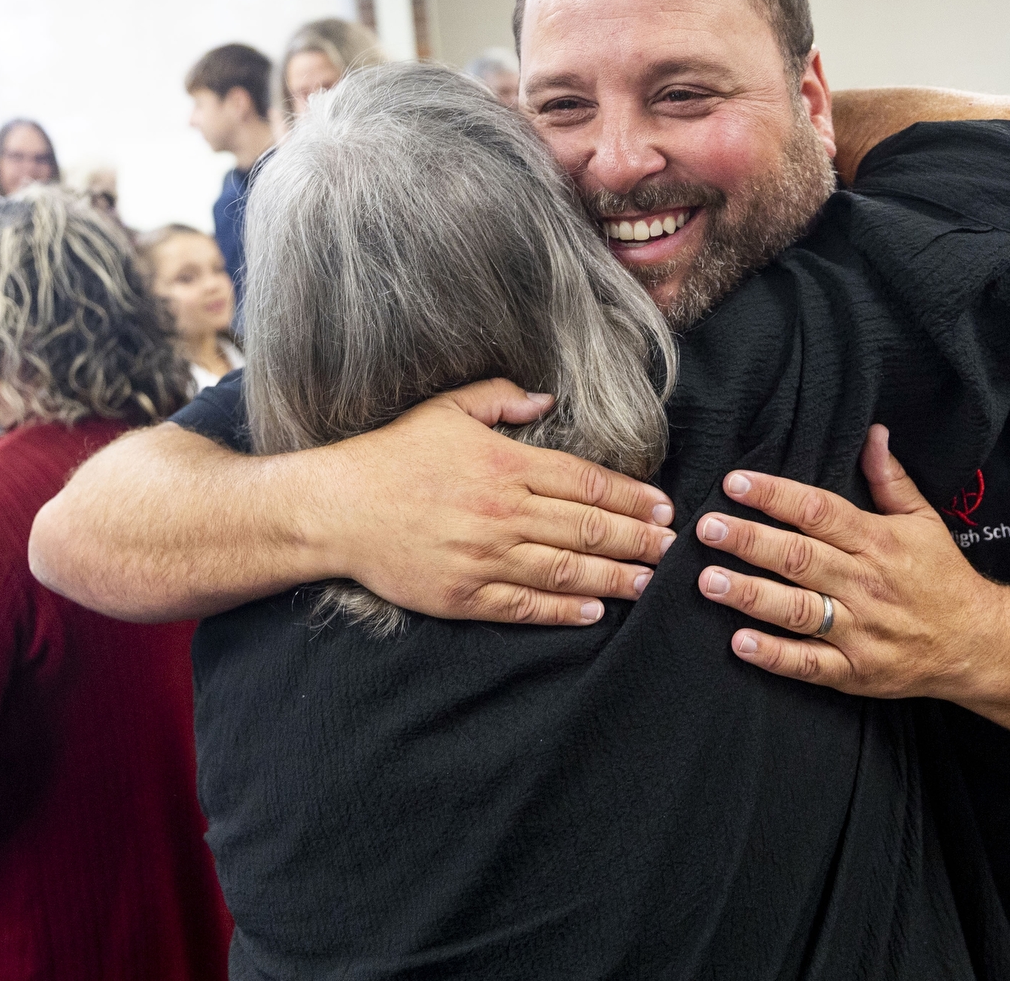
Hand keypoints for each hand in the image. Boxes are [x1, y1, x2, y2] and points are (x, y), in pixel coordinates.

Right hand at [308, 379, 675, 627]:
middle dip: (638, 539)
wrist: (335, 508)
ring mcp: (483, 557)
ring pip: (565, 570)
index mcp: (504, 463)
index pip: (585, 481)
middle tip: (673, 549)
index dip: (631, 496)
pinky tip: (596, 611)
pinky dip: (564, 611)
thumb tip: (546, 399)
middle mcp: (502, 511)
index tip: (662, 507)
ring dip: (614, 577)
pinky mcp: (464, 594)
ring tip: (648, 582)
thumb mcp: (446, 410)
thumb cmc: (391, 455)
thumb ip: (500, 400)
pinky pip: (525, 606)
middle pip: (587, 527)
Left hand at [693, 425, 1003, 697]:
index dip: (775, 495)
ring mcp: (859, 630)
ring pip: (798, 610)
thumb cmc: (942, 577)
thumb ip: (891, 479)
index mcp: (878, 542)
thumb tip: (873, 433)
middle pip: (799, 558)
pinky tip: (740, 642)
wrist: (978, 644)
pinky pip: (809, 663)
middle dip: (749, 541)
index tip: (735, 482)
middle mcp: (865, 584)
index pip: (819, 512)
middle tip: (707, 527)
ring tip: (709, 581)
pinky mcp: (855, 671)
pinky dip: (774, 655)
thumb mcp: (923, 521)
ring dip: (750, 595)